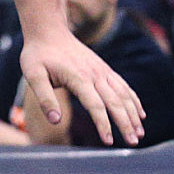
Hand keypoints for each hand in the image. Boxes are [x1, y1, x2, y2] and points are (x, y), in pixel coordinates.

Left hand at [20, 30, 144, 146]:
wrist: (48, 30)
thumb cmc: (38, 54)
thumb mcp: (32, 74)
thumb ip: (44, 97)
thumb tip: (55, 120)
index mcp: (78, 77)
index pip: (95, 105)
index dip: (103, 124)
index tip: (109, 142)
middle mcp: (94, 74)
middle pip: (115, 102)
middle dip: (126, 124)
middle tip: (133, 143)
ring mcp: (101, 70)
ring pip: (123, 94)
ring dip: (133, 114)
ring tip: (140, 133)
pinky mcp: (104, 68)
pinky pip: (123, 85)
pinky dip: (134, 100)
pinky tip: (140, 114)